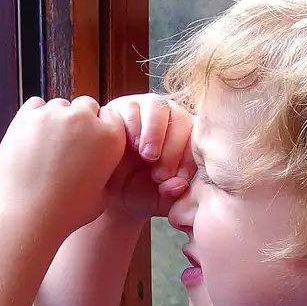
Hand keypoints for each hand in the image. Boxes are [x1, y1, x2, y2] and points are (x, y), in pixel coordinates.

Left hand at [0, 97, 125, 237]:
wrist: (28, 215)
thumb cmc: (67, 212)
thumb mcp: (103, 194)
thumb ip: (106, 168)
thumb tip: (100, 157)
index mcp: (110, 137)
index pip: (110, 115)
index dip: (100, 128)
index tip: (90, 143)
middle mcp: (85, 120)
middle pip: (86, 105)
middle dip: (80, 120)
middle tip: (68, 145)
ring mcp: (54, 115)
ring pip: (59, 105)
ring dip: (56, 119)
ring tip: (47, 146)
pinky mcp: (26, 117)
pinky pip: (34, 105)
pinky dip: (34, 116)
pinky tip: (32, 137)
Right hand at [100, 94, 196, 219]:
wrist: (110, 192)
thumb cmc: (141, 192)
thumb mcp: (161, 199)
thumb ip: (174, 194)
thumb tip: (179, 185)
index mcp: (187, 137)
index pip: (197, 136)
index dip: (189, 157)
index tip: (180, 178)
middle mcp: (169, 118)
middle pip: (180, 117)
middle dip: (172, 148)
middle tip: (160, 174)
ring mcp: (145, 110)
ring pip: (157, 106)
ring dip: (153, 132)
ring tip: (146, 156)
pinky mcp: (122, 108)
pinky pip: (132, 107)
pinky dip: (133, 125)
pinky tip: (129, 145)